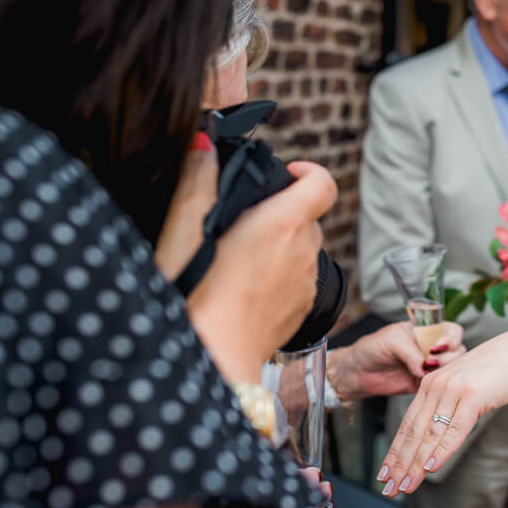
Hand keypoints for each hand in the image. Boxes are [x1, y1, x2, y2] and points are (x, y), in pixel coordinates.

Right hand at [158, 147, 337, 381]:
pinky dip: (279, 277)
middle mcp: (304, 251)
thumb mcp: (183, 230)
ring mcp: (306, 283)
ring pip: (302, 249)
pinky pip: (298, 280)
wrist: (212, 361)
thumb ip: (196, 181)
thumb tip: (202, 146)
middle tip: (243, 221)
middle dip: (281, 212)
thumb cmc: (196, 297)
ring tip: (238, 258)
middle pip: (308, 216)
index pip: (323, 183)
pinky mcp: (302, 311)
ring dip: (280, 246)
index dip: (307, 171)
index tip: (284, 174)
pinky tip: (245, 288)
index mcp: (283, 224)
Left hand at [328, 322, 465, 400]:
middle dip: (449, 357)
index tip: (439, 345)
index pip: (452, 330)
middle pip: (458, 351)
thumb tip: (425, 368)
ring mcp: (429, 367)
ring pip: (452, 370)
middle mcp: (432, 348)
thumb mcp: (391, 340)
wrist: (357, 372)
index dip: (451, 337)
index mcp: (427, 331)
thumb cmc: (371, 348)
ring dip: (444, 372)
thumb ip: (411, 352)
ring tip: (426, 373)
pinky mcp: (424, 384)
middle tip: (430, 361)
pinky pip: (439, 387)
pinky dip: (437, 387)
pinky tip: (426, 385)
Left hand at [376, 330, 507, 497]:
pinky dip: (441, 450)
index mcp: (429, 385)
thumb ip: (446, 406)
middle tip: (389, 488)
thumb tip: (435, 434)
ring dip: (416, 464)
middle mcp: (435, 387)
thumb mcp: (461, 387)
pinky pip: (454, 429)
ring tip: (405, 485)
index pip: (407, 425)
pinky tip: (431, 467)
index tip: (384, 474)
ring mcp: (453, 391)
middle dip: (399, 464)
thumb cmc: (492, 372)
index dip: (394, 452)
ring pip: (430, 434)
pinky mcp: (472, 396)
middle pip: (413, 432)